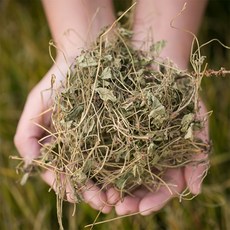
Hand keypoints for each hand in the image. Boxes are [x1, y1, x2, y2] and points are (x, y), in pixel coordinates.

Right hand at [14, 56, 111, 212]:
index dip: (67, 186)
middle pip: (83, 176)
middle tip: (106, 203)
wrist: (84, 60)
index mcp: (56, 145)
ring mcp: (95, 141)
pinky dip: (122, 167)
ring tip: (119, 196)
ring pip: (102, 170)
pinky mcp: (112, 132)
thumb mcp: (36, 104)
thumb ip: (26, 134)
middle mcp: (76, 147)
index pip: (59, 173)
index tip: (76, 196)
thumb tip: (30, 164)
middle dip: (92, 192)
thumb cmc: (58, 81)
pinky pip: (117, 153)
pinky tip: (129, 177)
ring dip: (109, 185)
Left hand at [106, 100, 209, 215]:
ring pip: (124, 174)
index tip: (142, 209)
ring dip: (115, 188)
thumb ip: (198, 156)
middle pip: (141, 185)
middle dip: (132, 200)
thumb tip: (196, 191)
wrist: (160, 69)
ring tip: (105, 198)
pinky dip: (102, 167)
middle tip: (120, 209)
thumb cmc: (181, 95)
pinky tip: (95, 175)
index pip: (164, 188)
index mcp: (170, 159)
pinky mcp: (117, 134)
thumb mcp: (196, 122)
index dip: (154, 200)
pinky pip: (109, 154)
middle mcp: (151, 156)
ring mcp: (133, 146)